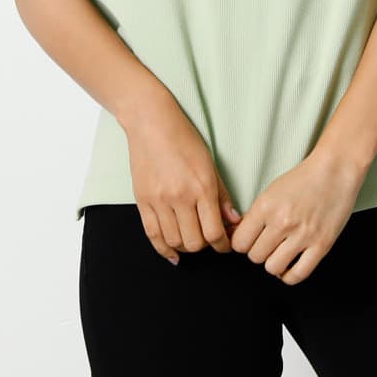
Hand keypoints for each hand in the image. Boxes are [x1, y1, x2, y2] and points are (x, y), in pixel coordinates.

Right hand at [124, 96, 241, 263]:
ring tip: (192, 238)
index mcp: (202, 187)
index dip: (223, 245)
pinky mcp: (142, 202)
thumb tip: (233, 220)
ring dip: (186, 246)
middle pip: (195, 243)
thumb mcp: (210, 163)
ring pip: (175, 242)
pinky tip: (173, 254)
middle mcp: (181, 198)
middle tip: (209, 237)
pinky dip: (164, 249)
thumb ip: (222, 195)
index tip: (225, 245)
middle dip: (206, 245)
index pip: (215, 233)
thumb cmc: (184, 138)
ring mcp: (159, 201)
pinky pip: (153, 236)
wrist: (151, 123)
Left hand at [231, 150, 365, 284]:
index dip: (242, 243)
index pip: (240, 242)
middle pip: (255, 256)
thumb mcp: (272, 190)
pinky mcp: (321, 245)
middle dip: (259, 252)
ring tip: (279, 253)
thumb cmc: (305, 178)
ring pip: (273, 268)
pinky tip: (290, 266)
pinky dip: (290, 275)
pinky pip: (298, 275)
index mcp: (266, 206)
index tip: (248, 242)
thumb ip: (255, 215)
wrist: (335, 170)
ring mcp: (302, 236)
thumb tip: (240, 235)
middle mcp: (282, 222)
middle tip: (267, 244)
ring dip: (274, 263)